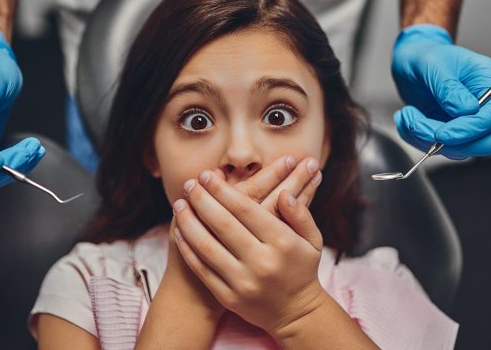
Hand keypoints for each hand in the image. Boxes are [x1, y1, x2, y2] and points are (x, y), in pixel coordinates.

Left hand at [173, 157, 325, 336]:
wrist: (295, 314)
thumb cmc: (302, 269)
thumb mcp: (312, 239)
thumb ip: (301, 213)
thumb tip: (285, 193)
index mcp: (282, 243)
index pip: (246, 210)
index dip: (222, 190)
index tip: (207, 175)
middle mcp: (262, 262)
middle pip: (223, 224)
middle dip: (202, 200)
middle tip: (189, 184)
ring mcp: (243, 282)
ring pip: (207, 246)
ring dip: (188, 222)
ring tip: (179, 204)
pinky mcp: (229, 297)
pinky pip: (202, 269)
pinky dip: (188, 248)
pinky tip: (179, 231)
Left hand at [392, 23, 490, 158]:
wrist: (411, 60)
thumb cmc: (426, 55)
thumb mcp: (434, 64)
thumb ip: (449, 88)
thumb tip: (467, 110)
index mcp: (489, 82)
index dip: (469, 130)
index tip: (442, 133)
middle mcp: (484, 105)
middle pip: (485, 142)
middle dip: (451, 142)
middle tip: (419, 126)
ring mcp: (468, 121)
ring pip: (459, 149)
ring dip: (426, 139)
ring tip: (407, 115)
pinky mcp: (450, 131)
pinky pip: (438, 148)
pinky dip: (416, 139)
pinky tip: (406, 118)